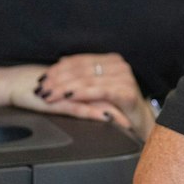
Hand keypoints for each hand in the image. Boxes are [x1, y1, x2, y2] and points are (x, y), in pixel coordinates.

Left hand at [31, 54, 153, 136]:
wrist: (141, 123)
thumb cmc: (118, 106)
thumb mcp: (98, 88)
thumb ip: (83, 76)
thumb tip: (60, 63)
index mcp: (110, 60)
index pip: (79, 61)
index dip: (59, 69)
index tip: (43, 78)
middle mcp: (118, 65)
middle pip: (81, 70)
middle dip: (58, 80)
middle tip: (42, 88)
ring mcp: (124, 77)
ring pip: (87, 80)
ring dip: (65, 88)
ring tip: (50, 95)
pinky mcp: (126, 92)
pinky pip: (99, 91)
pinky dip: (82, 94)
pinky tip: (68, 97)